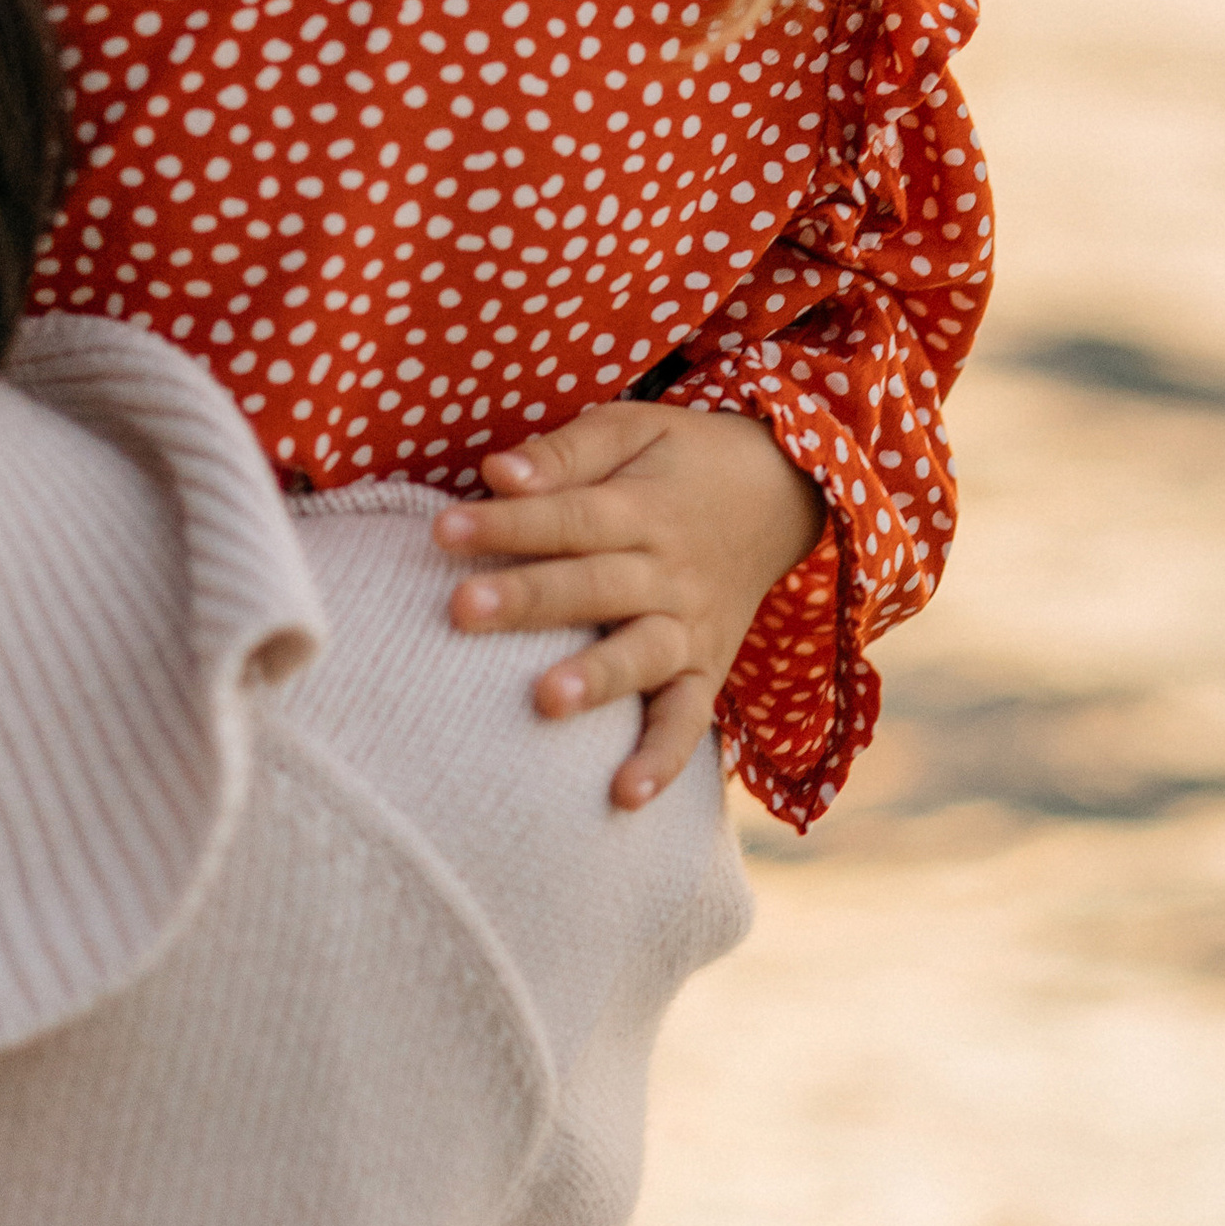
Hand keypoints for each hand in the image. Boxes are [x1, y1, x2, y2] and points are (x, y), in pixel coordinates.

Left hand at [433, 401, 825, 809]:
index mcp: (643, 507)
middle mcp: (668, 571)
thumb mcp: (632, 429)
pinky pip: (688, 720)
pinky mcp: (707, 671)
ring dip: (596, 679)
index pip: (568, 516)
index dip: (507, 524)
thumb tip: (495, 473)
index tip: (441, 530)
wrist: (783, 492)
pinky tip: (624, 796)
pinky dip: (662, 759)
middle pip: (594, 586)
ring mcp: (691, 627)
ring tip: (544, 701)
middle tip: (460, 610)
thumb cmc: (681, 461)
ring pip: (642, 655)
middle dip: (529, 599)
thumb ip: (565, 452)